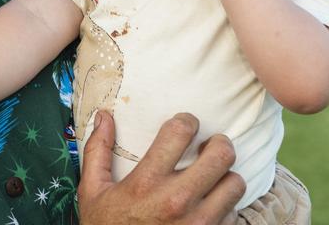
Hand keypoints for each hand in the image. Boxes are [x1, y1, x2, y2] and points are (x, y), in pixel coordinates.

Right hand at [78, 111, 243, 224]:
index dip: (187, 121)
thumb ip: (97, 151)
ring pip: (235, 183)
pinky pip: (235, 215)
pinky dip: (226, 208)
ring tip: (213, 177)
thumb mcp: (93, 191)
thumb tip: (103, 116)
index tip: (186, 124)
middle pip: (221, 154)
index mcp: (147, 182)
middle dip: (218, 144)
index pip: (180, 132)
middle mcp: (177, 201)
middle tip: (209, 147)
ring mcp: (199, 224)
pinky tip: (211, 206)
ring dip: (226, 177)